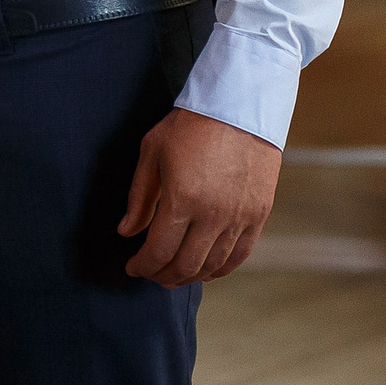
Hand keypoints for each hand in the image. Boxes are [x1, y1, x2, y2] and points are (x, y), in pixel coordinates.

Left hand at [120, 108, 282, 286]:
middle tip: (150, 274)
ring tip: (173, 276)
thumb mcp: (152, 153)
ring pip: (213, 266)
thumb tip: (126, 231)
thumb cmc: (190, 126)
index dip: (142, 266)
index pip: (159, 251)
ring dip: (190, 277)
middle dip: (162, 276)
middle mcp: (213, 215)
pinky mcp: (259, 215)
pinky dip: (221, 270)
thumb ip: (139, 197)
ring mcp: (239, 217)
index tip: (132, 267)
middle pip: (185, 265)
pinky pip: (240, 255)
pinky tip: (205, 271)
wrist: (239, 107)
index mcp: (182, 199)